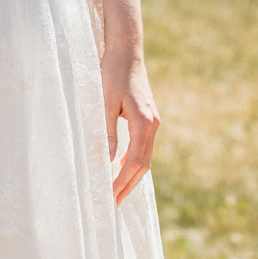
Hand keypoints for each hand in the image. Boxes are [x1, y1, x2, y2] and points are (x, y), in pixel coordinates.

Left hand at [102, 46, 158, 203]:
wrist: (126, 53)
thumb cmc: (112, 73)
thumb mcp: (104, 102)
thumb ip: (107, 132)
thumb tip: (106, 161)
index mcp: (144, 122)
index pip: (134, 161)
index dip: (122, 181)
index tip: (110, 196)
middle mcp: (153, 125)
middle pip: (143, 165)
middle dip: (127, 186)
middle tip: (112, 205)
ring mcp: (152, 123)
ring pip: (144, 159)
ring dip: (130, 177)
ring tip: (115, 194)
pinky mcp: (148, 120)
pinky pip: (141, 148)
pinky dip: (132, 163)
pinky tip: (119, 170)